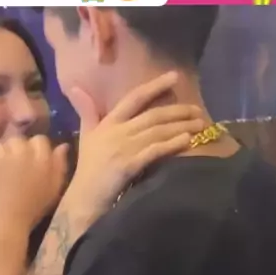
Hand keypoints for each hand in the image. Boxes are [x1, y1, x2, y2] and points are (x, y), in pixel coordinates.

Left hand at [0, 136, 67, 244]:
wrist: (3, 228)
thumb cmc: (31, 213)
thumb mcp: (53, 191)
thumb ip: (59, 166)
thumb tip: (62, 146)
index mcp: (42, 157)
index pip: (39, 140)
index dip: (33, 152)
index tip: (28, 166)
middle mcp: (22, 149)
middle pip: (17, 140)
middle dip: (14, 152)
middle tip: (11, 172)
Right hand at [66, 71, 204, 218]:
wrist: (84, 198)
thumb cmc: (88, 168)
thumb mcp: (86, 135)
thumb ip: (87, 111)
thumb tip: (75, 86)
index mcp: (108, 123)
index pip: (134, 98)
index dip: (155, 86)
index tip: (174, 76)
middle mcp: (117, 131)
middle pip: (153, 115)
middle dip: (178, 111)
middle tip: (198, 109)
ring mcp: (123, 148)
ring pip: (157, 131)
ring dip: (181, 126)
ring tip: (200, 124)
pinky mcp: (129, 165)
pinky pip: (154, 151)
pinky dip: (171, 144)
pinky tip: (186, 140)